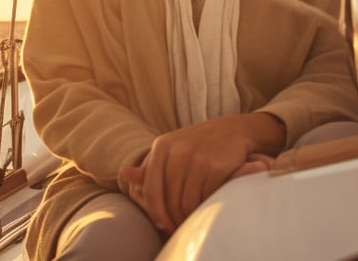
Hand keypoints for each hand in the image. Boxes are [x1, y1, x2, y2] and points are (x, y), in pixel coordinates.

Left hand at [118, 112, 282, 233]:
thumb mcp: (171, 149)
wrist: (233, 130)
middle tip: (178, 227)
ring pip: (187, 202)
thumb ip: (150, 166)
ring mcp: (198, 159)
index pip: (152, 190)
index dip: (155, 212)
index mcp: (161, 146)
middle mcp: (178, 152)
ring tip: (190, 220)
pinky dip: (204, 208)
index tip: (162, 224)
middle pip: (169, 200)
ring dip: (189, 216)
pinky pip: (205, 199)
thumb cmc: (197, 144)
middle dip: (173, 218)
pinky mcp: (216, 167)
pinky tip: (205, 209)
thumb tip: (124, 173)